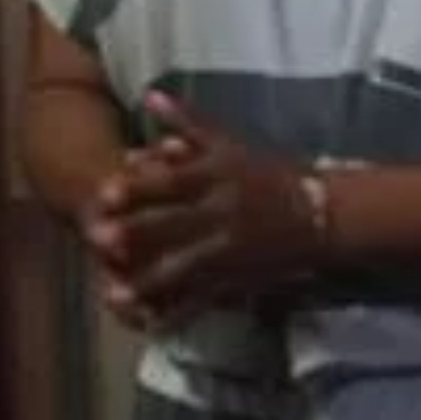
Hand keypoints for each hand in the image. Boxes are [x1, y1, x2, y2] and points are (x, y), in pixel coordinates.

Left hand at [82, 92, 327, 330]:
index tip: (104, 194)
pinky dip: (177, 312)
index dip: (138, 189)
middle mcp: (224, 213)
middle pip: (174, 224)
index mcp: (220, 177)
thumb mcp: (232, 143)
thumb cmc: (272, 174)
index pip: (174, 182)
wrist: (323, 213)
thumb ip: (188, 123)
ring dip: (147, 281)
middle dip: (135, 234)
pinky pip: (204, 298)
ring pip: (185, 268)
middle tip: (97, 241)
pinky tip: (149, 324)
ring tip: (113, 293)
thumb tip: (149, 96)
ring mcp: (231, 250)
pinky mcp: (239, 279)